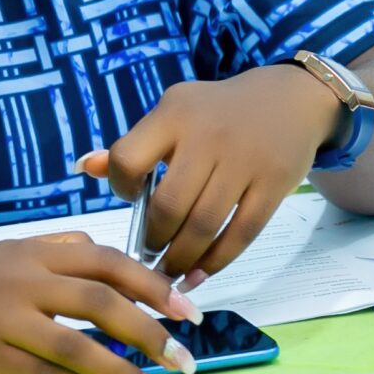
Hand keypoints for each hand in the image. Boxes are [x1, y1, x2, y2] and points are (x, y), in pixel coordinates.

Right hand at [0, 233, 202, 373]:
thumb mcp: (6, 254)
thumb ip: (56, 250)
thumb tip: (109, 257)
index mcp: (32, 252)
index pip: (106, 262)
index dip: (153, 286)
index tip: (187, 313)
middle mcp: (21, 281)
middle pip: (100, 303)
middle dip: (151, 334)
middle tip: (185, 359)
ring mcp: (4, 321)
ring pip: (78, 348)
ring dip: (127, 373)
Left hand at [75, 65, 344, 283]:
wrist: (288, 99)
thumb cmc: (216, 113)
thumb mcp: (173, 112)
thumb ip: (133, 144)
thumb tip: (86, 167)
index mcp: (173, 115)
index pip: (128, 159)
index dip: (121, 188)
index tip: (130, 200)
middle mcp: (207, 136)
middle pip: (168, 205)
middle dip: (153, 239)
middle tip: (148, 256)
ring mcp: (244, 161)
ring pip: (204, 224)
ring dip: (181, 258)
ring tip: (169, 273)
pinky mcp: (274, 184)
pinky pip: (241, 233)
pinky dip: (217, 260)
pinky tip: (200, 273)